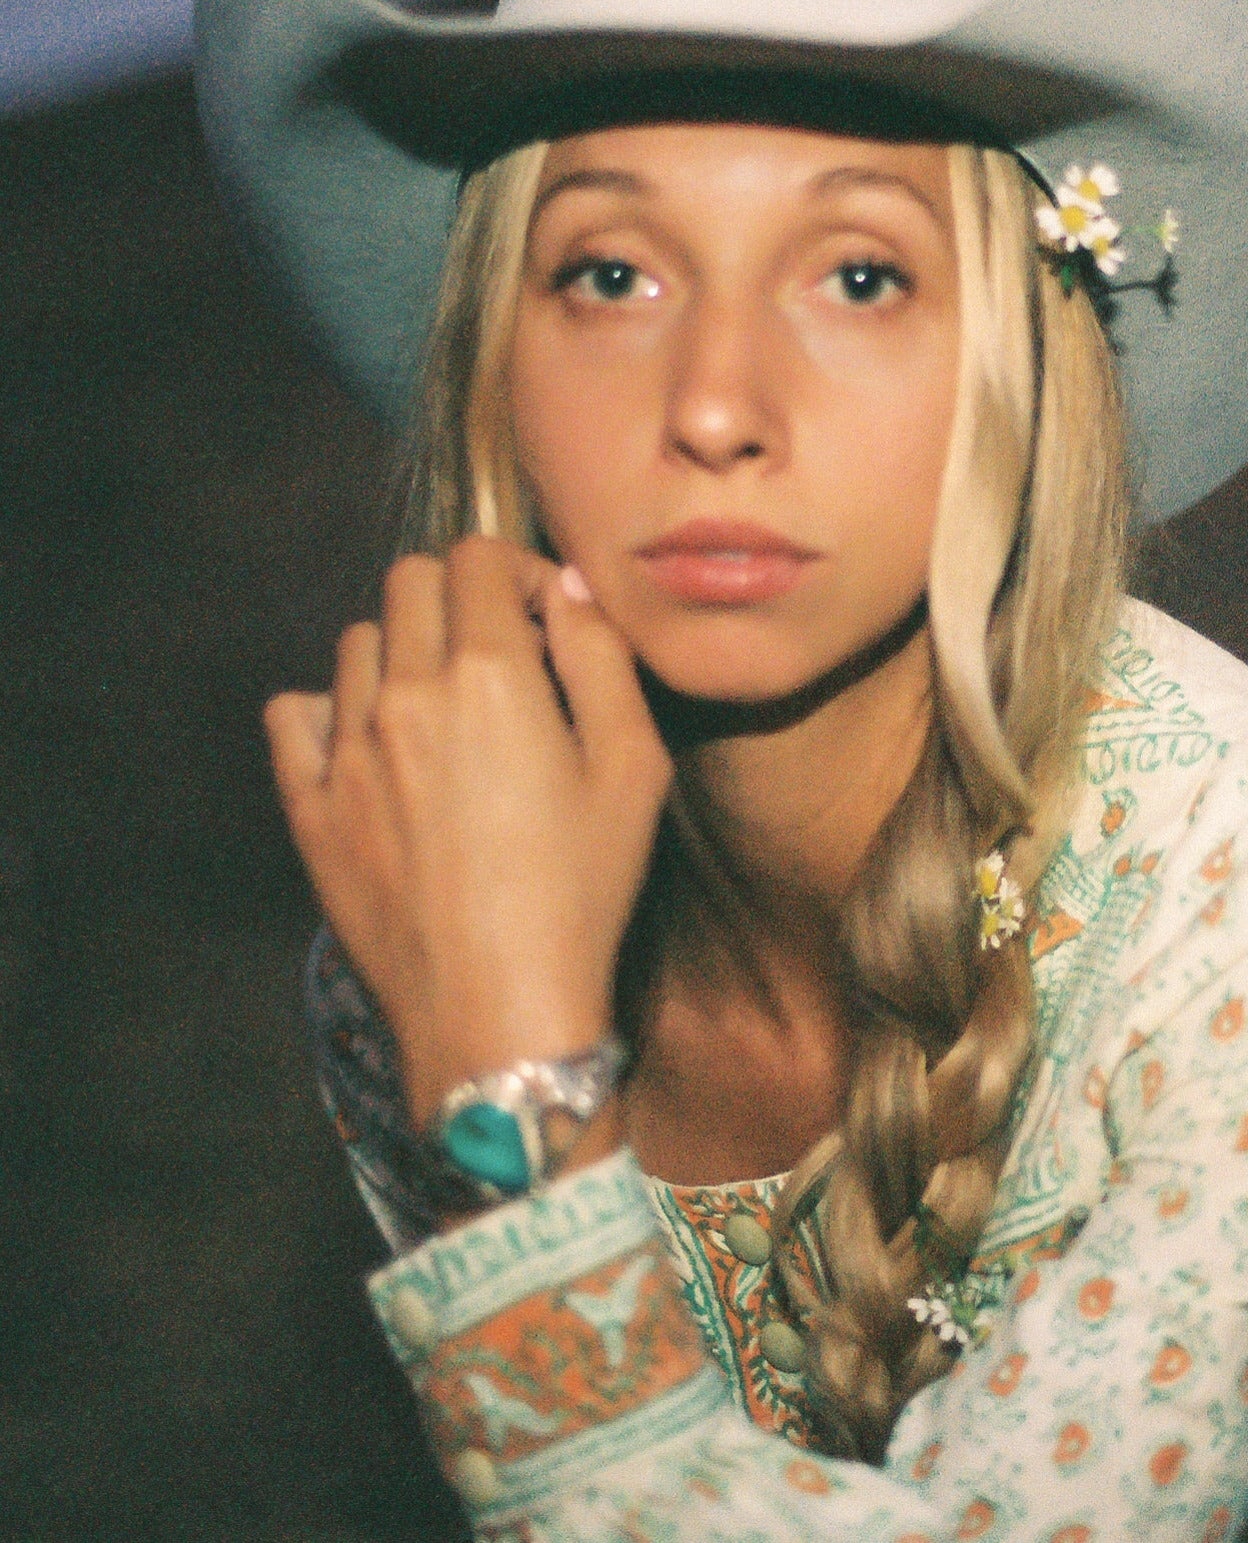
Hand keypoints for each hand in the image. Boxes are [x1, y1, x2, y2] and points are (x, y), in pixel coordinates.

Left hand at [265, 536, 671, 1127]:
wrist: (497, 1010)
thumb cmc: (582, 890)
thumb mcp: (633, 770)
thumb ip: (603, 659)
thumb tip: (567, 588)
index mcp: (489, 676)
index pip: (478, 558)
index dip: (520, 571)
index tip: (547, 621)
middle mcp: (405, 693)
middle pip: (409, 581)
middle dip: (460, 596)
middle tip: (501, 656)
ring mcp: (346, 750)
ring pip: (356, 642)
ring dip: (404, 649)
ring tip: (445, 709)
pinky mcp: (309, 805)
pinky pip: (294, 714)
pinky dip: (330, 706)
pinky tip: (375, 744)